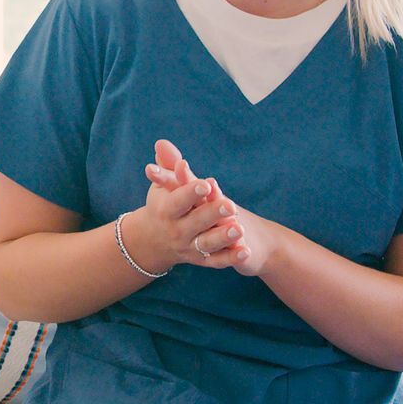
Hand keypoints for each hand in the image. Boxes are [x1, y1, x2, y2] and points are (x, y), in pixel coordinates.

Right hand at [123, 140, 240, 274]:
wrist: (155, 240)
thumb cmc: (164, 204)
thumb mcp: (163, 185)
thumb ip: (167, 164)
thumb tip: (162, 142)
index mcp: (166, 211)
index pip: (178, 202)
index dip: (191, 193)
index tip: (206, 184)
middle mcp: (176, 231)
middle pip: (195, 223)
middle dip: (212, 214)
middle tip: (230, 204)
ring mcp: (190, 247)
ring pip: (207, 244)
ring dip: (223, 237)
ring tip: (240, 228)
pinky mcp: (202, 260)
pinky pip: (217, 261)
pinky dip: (231, 258)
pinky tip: (246, 251)